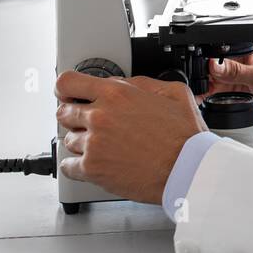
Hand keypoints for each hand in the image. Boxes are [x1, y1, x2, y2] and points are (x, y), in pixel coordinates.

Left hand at [55, 73, 207, 203]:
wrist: (188, 169)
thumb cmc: (185, 135)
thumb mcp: (173, 92)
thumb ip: (142, 83)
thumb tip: (124, 84)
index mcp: (116, 94)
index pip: (67, 83)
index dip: (65, 89)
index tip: (68, 95)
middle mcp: (100, 116)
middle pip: (63, 112)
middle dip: (75, 117)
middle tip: (91, 124)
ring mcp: (94, 144)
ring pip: (68, 139)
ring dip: (81, 142)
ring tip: (104, 147)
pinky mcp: (93, 169)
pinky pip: (67, 166)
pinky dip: (76, 166)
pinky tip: (93, 163)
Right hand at [206, 43, 252, 123]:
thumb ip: (239, 72)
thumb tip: (214, 65)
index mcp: (251, 47)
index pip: (223, 50)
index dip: (210, 61)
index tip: (202, 72)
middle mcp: (243, 60)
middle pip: (215, 65)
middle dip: (205, 76)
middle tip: (198, 87)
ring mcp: (239, 76)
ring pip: (213, 80)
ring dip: (205, 87)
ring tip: (198, 95)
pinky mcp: (237, 90)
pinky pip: (217, 91)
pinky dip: (209, 96)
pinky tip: (203, 99)